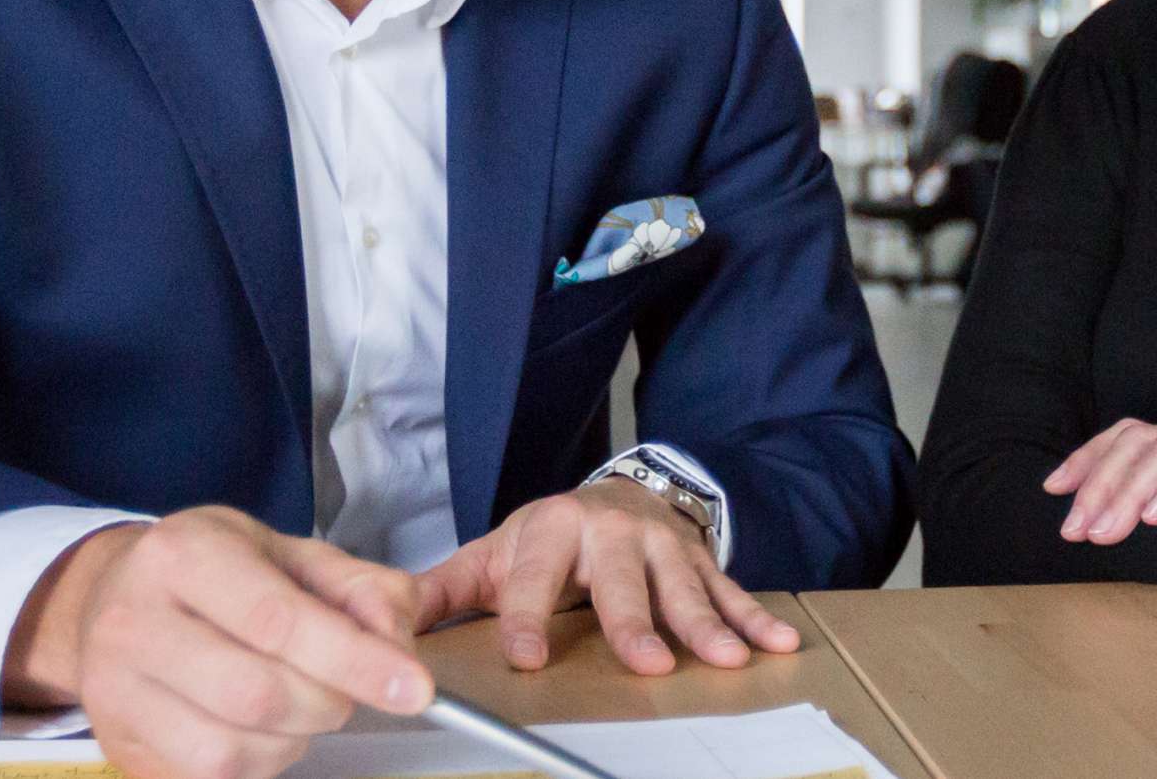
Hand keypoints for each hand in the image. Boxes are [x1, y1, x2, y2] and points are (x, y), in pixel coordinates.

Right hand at [6, 507, 431, 778]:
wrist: (112, 597)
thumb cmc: (214, 572)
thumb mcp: (290, 552)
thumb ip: (359, 589)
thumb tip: (397, 644)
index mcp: (183, 554)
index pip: (278, 621)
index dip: (354, 661)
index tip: (414, 688)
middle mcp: (135, 621)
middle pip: (258, 693)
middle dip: (329, 702)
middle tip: (346, 688)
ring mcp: (115, 689)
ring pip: (231, 749)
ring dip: (294, 739)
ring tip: (301, 704)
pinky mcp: (116, 742)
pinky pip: (206, 777)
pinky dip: (258, 762)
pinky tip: (262, 729)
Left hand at [413, 479, 798, 676]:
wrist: (613, 492)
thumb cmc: (547, 539)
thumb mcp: (491, 556)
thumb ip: (441, 591)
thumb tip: (378, 623)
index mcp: (548, 531)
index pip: (533, 580)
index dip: (528, 618)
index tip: (527, 657)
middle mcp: (608, 531)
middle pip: (620, 583)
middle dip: (634, 624)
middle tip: (649, 664)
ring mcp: (660, 544)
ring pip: (683, 587)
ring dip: (708, 624)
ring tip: (728, 659)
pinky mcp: (698, 557)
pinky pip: (729, 588)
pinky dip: (755, 616)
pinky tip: (778, 642)